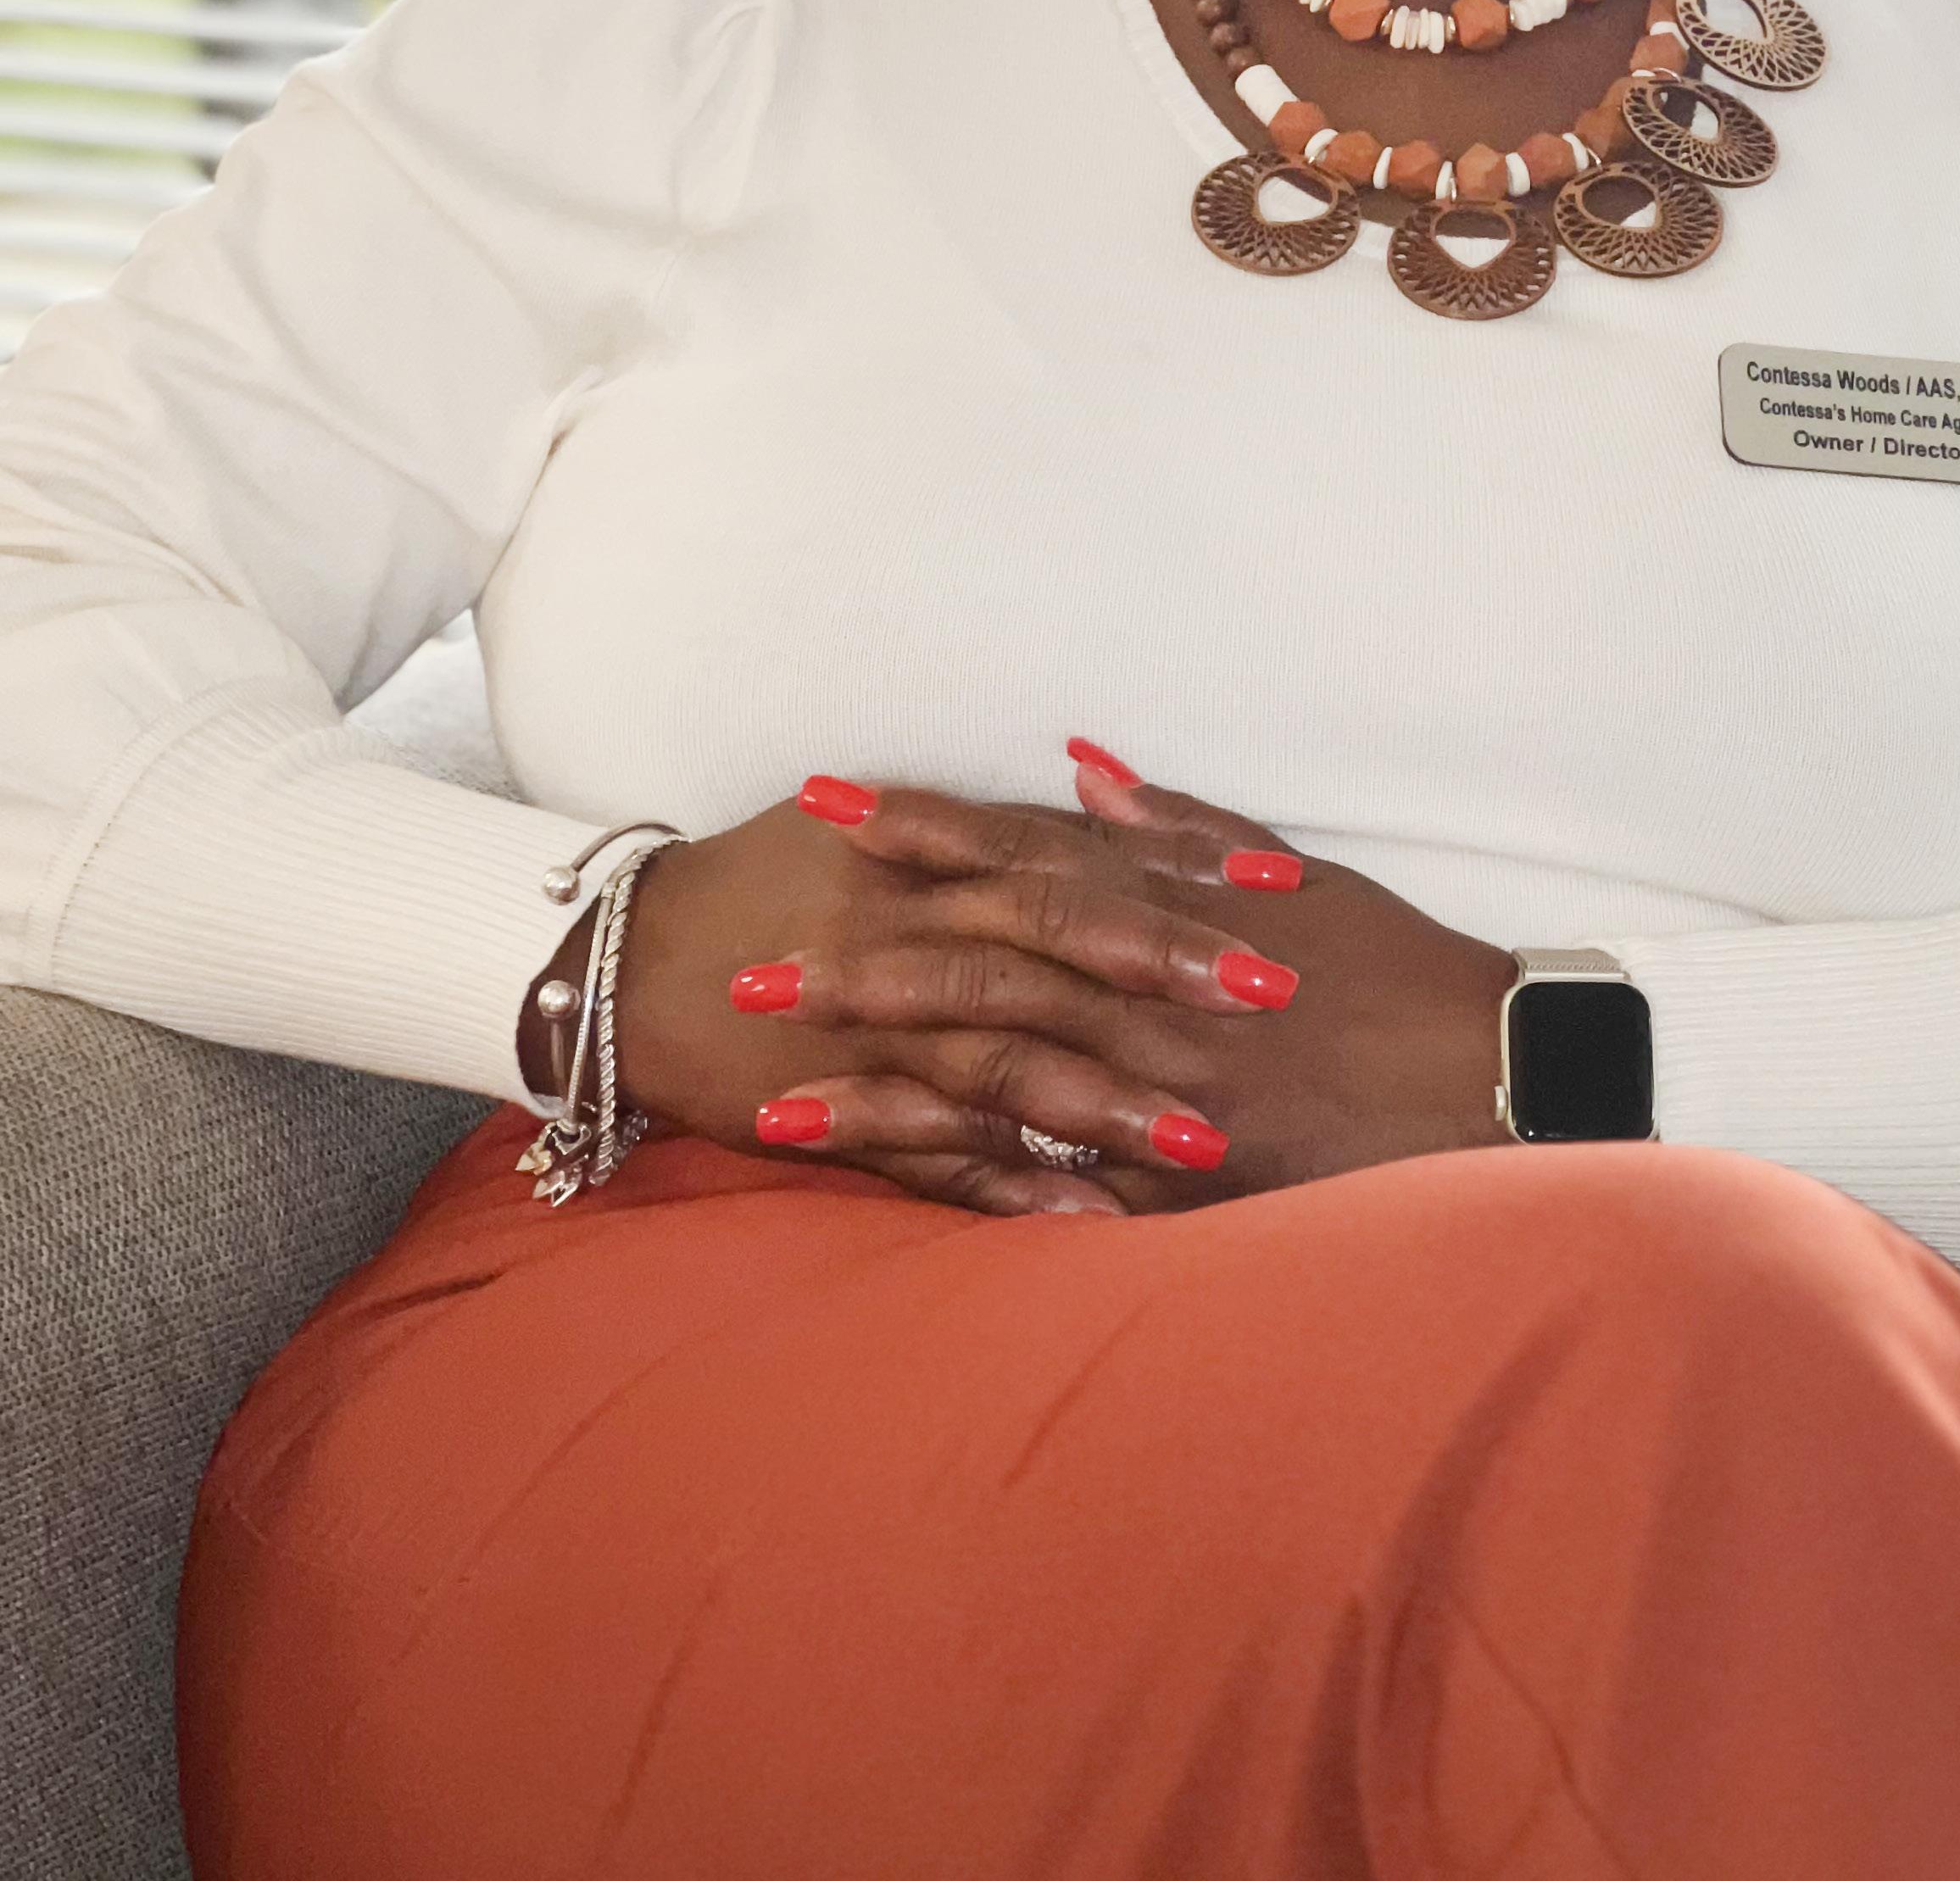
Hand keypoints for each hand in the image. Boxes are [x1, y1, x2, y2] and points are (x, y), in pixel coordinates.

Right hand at [610, 769, 1304, 1215]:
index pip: (1078, 851)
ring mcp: (875, 1027)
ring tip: (1208, 1139)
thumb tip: (1109, 792)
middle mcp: (912, 928)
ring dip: (1109, 1103)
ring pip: (1007, 1059)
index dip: (1179, 862)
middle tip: (1274, 990)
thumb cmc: (764, 879)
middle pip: (1055, 940)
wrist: (620, 955)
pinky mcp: (839, 1109)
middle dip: (1166, 967)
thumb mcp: (876, 833)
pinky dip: (1012, 1194)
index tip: (1279, 877)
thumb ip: (995, 827)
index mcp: (931, 857)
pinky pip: (934, 1157)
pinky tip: (1092, 1227)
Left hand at [745, 747, 1516, 1210]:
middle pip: (981, 968)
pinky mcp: (1185, 1180)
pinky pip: (1059, 1182)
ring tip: (767, 1096)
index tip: (830, 808)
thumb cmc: (1396, 967)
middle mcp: (1153, 992)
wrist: (1500, 1073)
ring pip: (994, 1078)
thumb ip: (1174, 823)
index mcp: (1173, 908)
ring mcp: (1163, 1089)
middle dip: (859, 963)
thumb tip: (1077, 768)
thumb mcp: (1296, 870)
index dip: (923, 831)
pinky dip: (972, 1187)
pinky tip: (892, 1197)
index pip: (1022, 857)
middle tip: (742, 968)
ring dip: (879, 1086)